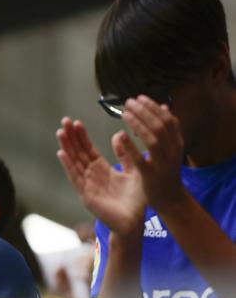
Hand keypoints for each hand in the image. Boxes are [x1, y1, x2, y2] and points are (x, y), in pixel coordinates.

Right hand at [56, 117, 145, 236]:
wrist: (135, 222)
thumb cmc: (135, 201)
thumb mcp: (133, 172)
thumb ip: (125, 155)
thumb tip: (117, 135)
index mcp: (102, 171)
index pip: (88, 150)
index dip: (82, 137)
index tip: (76, 122)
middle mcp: (91, 176)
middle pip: (78, 153)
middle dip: (71, 137)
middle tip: (65, 120)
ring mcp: (87, 185)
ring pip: (74, 162)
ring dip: (66, 147)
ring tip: (60, 132)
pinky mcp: (85, 195)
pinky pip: (75, 177)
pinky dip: (68, 165)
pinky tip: (61, 153)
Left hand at [121, 96, 185, 210]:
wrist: (171, 200)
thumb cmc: (166, 172)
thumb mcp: (169, 149)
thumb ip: (166, 130)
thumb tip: (164, 106)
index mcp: (177, 143)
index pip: (168, 119)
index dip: (153, 107)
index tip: (139, 97)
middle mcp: (173, 151)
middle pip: (160, 125)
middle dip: (144, 111)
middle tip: (129, 102)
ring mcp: (163, 163)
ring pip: (153, 139)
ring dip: (138, 123)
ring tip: (125, 113)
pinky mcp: (151, 176)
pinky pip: (141, 160)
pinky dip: (131, 147)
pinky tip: (120, 135)